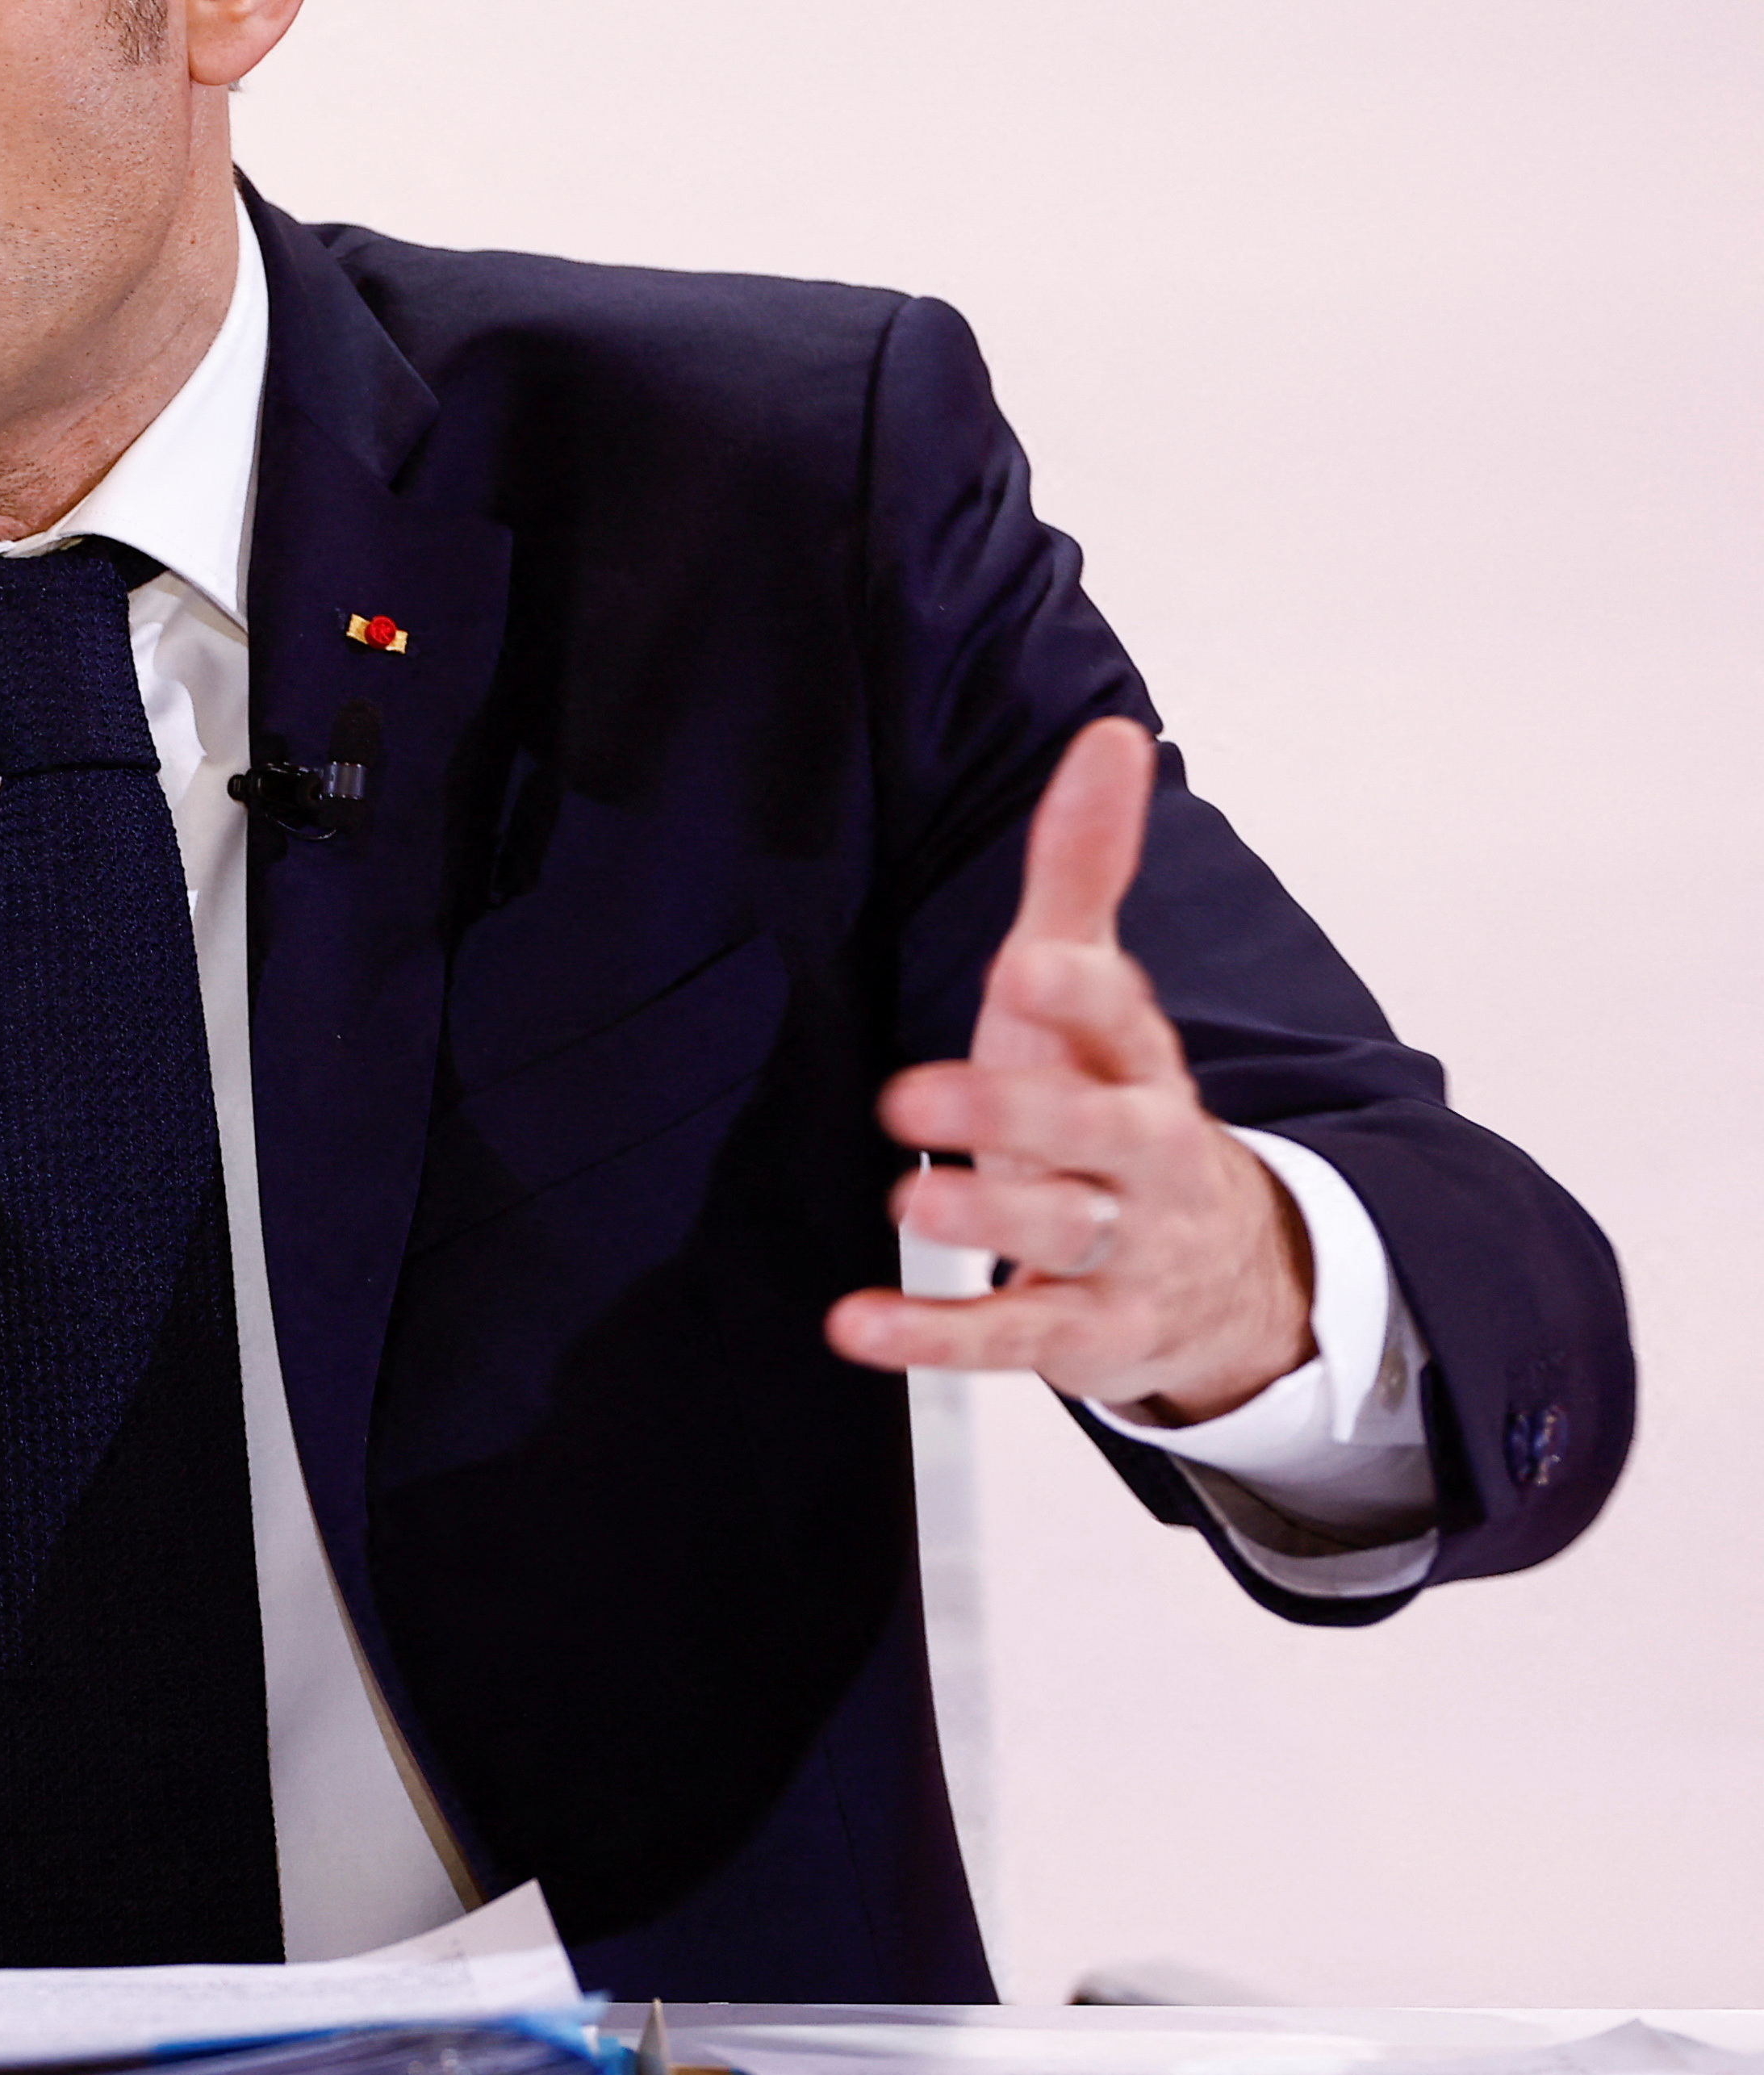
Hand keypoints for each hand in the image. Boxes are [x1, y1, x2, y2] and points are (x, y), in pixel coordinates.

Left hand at [826, 717, 1315, 1425]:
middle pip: (1095, 1138)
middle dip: (1014, 1117)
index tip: (1028, 965)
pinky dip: (935, 1337)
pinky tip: (855, 1326)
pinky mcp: (1084, 1333)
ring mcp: (1121, 1250)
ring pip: (1065, 1237)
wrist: (1219, 1266)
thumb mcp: (1092, 988)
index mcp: (1138, 1063)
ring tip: (906, 1206)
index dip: (1080, 996)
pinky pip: (1011, 1340)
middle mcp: (1144, 1157)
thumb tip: (1108, 734)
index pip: (1124, 1021)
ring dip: (988, 1224)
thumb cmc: (1113, 1100)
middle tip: (910, 1099)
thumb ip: (1085, 868)